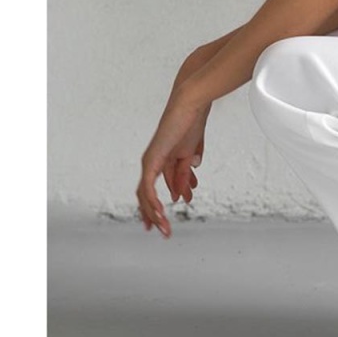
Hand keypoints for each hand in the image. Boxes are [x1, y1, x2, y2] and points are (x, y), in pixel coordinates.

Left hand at [136, 89, 210, 237]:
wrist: (191, 105)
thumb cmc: (192, 123)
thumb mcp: (191, 154)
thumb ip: (186, 173)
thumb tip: (182, 192)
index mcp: (162, 160)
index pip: (158, 188)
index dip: (164, 204)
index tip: (169, 220)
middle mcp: (152, 162)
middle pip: (147, 195)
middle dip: (154, 214)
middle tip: (162, 231)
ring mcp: (149, 161)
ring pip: (145, 195)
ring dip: (154, 213)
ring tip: (163, 227)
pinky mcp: (151, 160)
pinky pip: (149, 188)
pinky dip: (153, 202)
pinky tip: (160, 213)